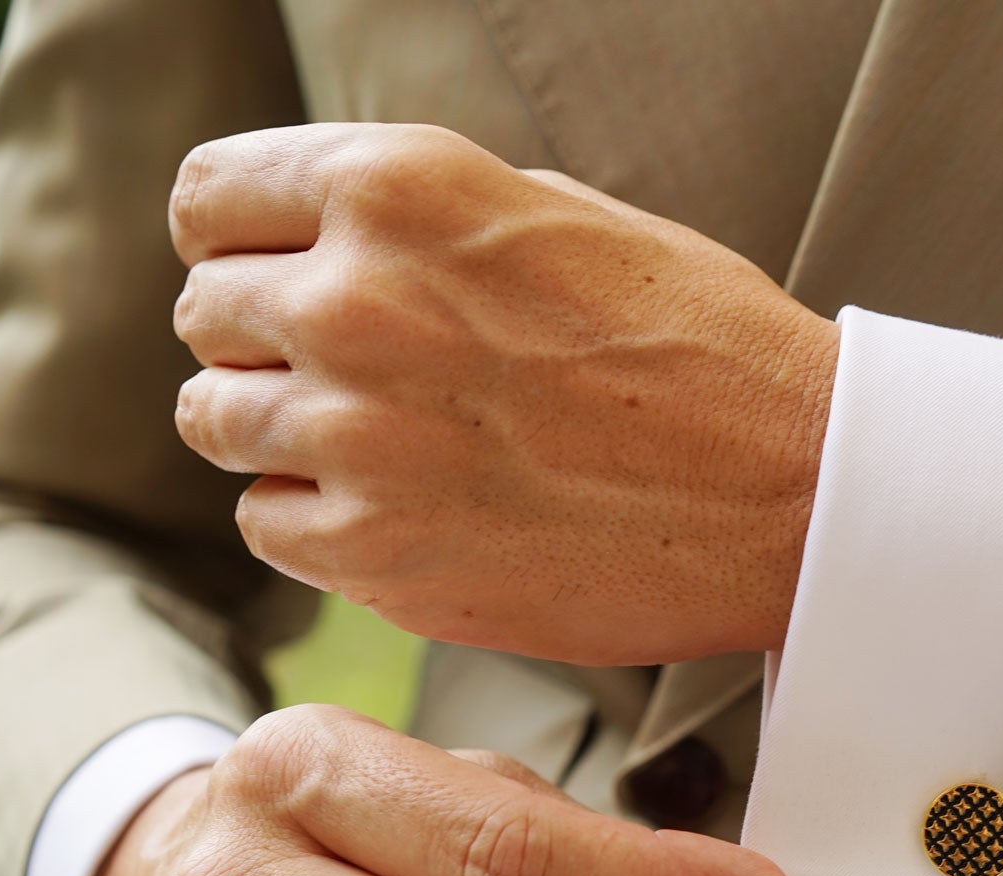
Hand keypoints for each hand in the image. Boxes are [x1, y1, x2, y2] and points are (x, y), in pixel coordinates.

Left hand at [167, 122, 837, 666]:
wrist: (796, 493)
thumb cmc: (705, 348)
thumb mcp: (560, 217)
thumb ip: (418, 219)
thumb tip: (317, 243)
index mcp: (401, 190)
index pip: (209, 198)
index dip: (237, 237)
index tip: (267, 270)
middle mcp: (356, 303)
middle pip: (207, 311)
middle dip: (266, 336)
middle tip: (358, 370)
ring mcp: (358, 438)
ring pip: (216, 420)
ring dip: (281, 429)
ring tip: (383, 443)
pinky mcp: (378, 557)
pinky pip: (268, 525)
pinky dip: (317, 520)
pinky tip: (407, 510)